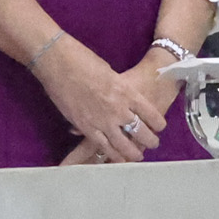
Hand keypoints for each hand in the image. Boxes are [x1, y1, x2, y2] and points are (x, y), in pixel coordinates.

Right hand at [33, 36, 171, 161]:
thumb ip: (118, 89)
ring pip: (124, 144)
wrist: (58, 61)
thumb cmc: (83, 59)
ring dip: (134, 152)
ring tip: (139, 156)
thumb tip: (120, 98)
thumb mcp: (110, 72)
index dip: (158, 123)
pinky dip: (113, 155)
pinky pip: (104, 146)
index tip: (160, 127)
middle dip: (150, 140)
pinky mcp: (86, 127)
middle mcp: (118, 108)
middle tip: (153, 143)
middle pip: (141, 131)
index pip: (150, 113)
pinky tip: (119, 159)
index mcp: (126, 91)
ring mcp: (102, 120)